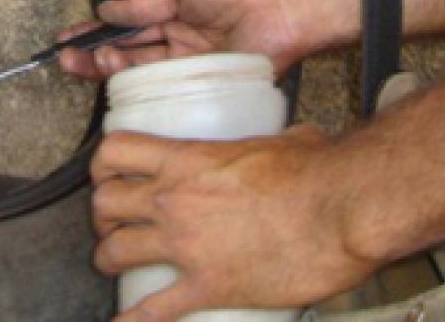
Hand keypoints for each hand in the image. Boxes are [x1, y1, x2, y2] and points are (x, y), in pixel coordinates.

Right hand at [59, 0, 359, 78]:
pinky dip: (141, 88)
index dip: (97, 34)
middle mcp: (180, 42)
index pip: (127, 28)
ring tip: (92, 61)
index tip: (69, 39)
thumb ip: (141, 2)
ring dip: (112, 69)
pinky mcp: (204, 85)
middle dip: (95, 57)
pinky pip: (168, 91)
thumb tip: (107, 8)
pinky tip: (121, 83)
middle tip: (68, 59)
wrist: (283, 2)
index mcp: (175, 14)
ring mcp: (191, 66)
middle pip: (129, 55)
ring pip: (142, 74)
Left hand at [91, 125, 376, 319]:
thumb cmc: (318, 172)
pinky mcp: (208, 285)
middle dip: (102, 214)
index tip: (107, 173)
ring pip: (115, 252)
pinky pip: (154, 311)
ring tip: (114, 262)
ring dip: (108, 258)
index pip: (115, 152)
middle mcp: (174, 200)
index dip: (102, 164)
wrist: (343, 212)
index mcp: (186, 159)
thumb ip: (273, 140)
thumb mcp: (285, 140)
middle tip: (113, 220)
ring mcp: (186, 245)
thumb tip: (293, 141)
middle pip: (104, 204)